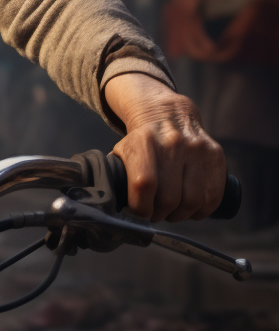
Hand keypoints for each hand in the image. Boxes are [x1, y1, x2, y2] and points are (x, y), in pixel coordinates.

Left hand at [104, 73, 226, 221]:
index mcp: (143, 141)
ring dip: (181, 215)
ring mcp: (197, 149)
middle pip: (169, 198)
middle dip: (160, 214)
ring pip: (193, 201)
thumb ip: (118, 176)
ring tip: (172, 212)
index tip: (138, 212)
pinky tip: (191, 209)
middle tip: (156, 214)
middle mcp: (173, 143)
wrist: (167, 114)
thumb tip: (114, 204)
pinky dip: (202, 210)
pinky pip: (213, 195)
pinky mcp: (215, 155)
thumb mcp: (122, 151)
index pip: (143, 184)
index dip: (140, 207)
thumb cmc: (140, 142)